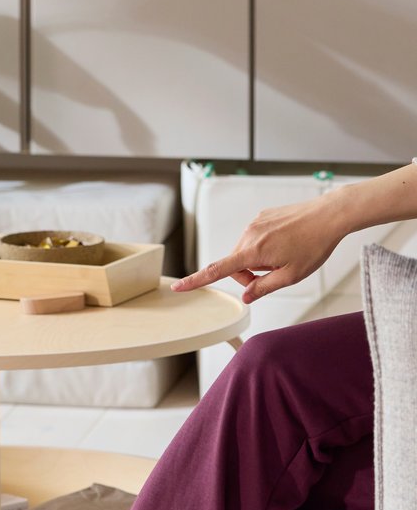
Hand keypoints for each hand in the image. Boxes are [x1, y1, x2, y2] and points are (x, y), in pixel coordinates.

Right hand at [172, 193, 351, 303]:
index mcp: (253, 252)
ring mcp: (255, 224)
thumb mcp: (292, 275)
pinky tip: (286, 242)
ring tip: (284, 255)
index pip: (217, 270)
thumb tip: (246, 295)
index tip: (178, 287)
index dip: (196, 281)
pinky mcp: (262, 216)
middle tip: (274, 274)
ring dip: (258, 260)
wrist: (330, 214)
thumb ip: (264, 287)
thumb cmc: (314, 244)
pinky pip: (255, 238)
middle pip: (235, 264)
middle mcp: (249, 235)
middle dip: (249, 274)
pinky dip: (265, 246)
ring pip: (246, 252)